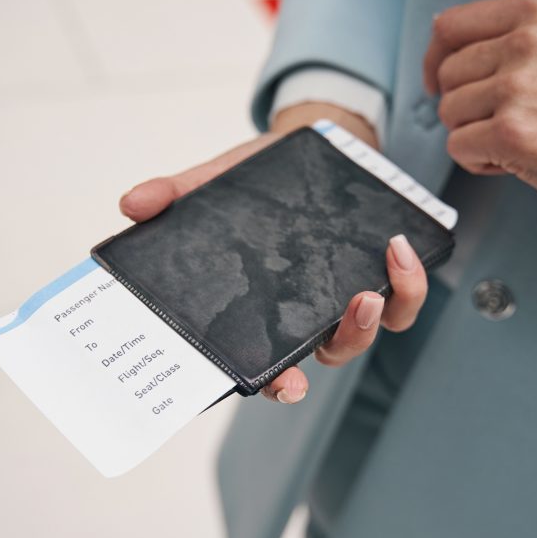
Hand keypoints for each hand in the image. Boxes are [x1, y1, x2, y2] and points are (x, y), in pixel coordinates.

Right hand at [118, 103, 427, 403]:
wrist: (311, 151)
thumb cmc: (258, 182)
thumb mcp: (212, 183)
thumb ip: (174, 195)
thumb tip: (130, 204)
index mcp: (261, 311)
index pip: (262, 363)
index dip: (271, 385)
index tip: (281, 386)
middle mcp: (304, 317)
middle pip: (323, 356)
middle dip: (332, 350)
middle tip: (336, 330)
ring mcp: (344, 302)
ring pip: (363, 337)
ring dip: (368, 322)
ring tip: (367, 288)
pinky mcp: (383, 280)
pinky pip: (402, 303)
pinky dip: (406, 285)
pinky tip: (397, 249)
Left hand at [424, 0, 536, 263]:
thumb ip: (509, 43)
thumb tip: (444, 55)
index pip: (450, 26)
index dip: (436, 60)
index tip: (440, 82)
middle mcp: (528, 39)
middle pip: (448, 74)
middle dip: (466, 107)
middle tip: (512, 123)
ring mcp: (519, 85)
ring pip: (449, 113)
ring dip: (475, 136)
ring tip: (523, 141)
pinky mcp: (513, 132)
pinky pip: (458, 148)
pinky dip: (481, 163)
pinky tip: (520, 161)